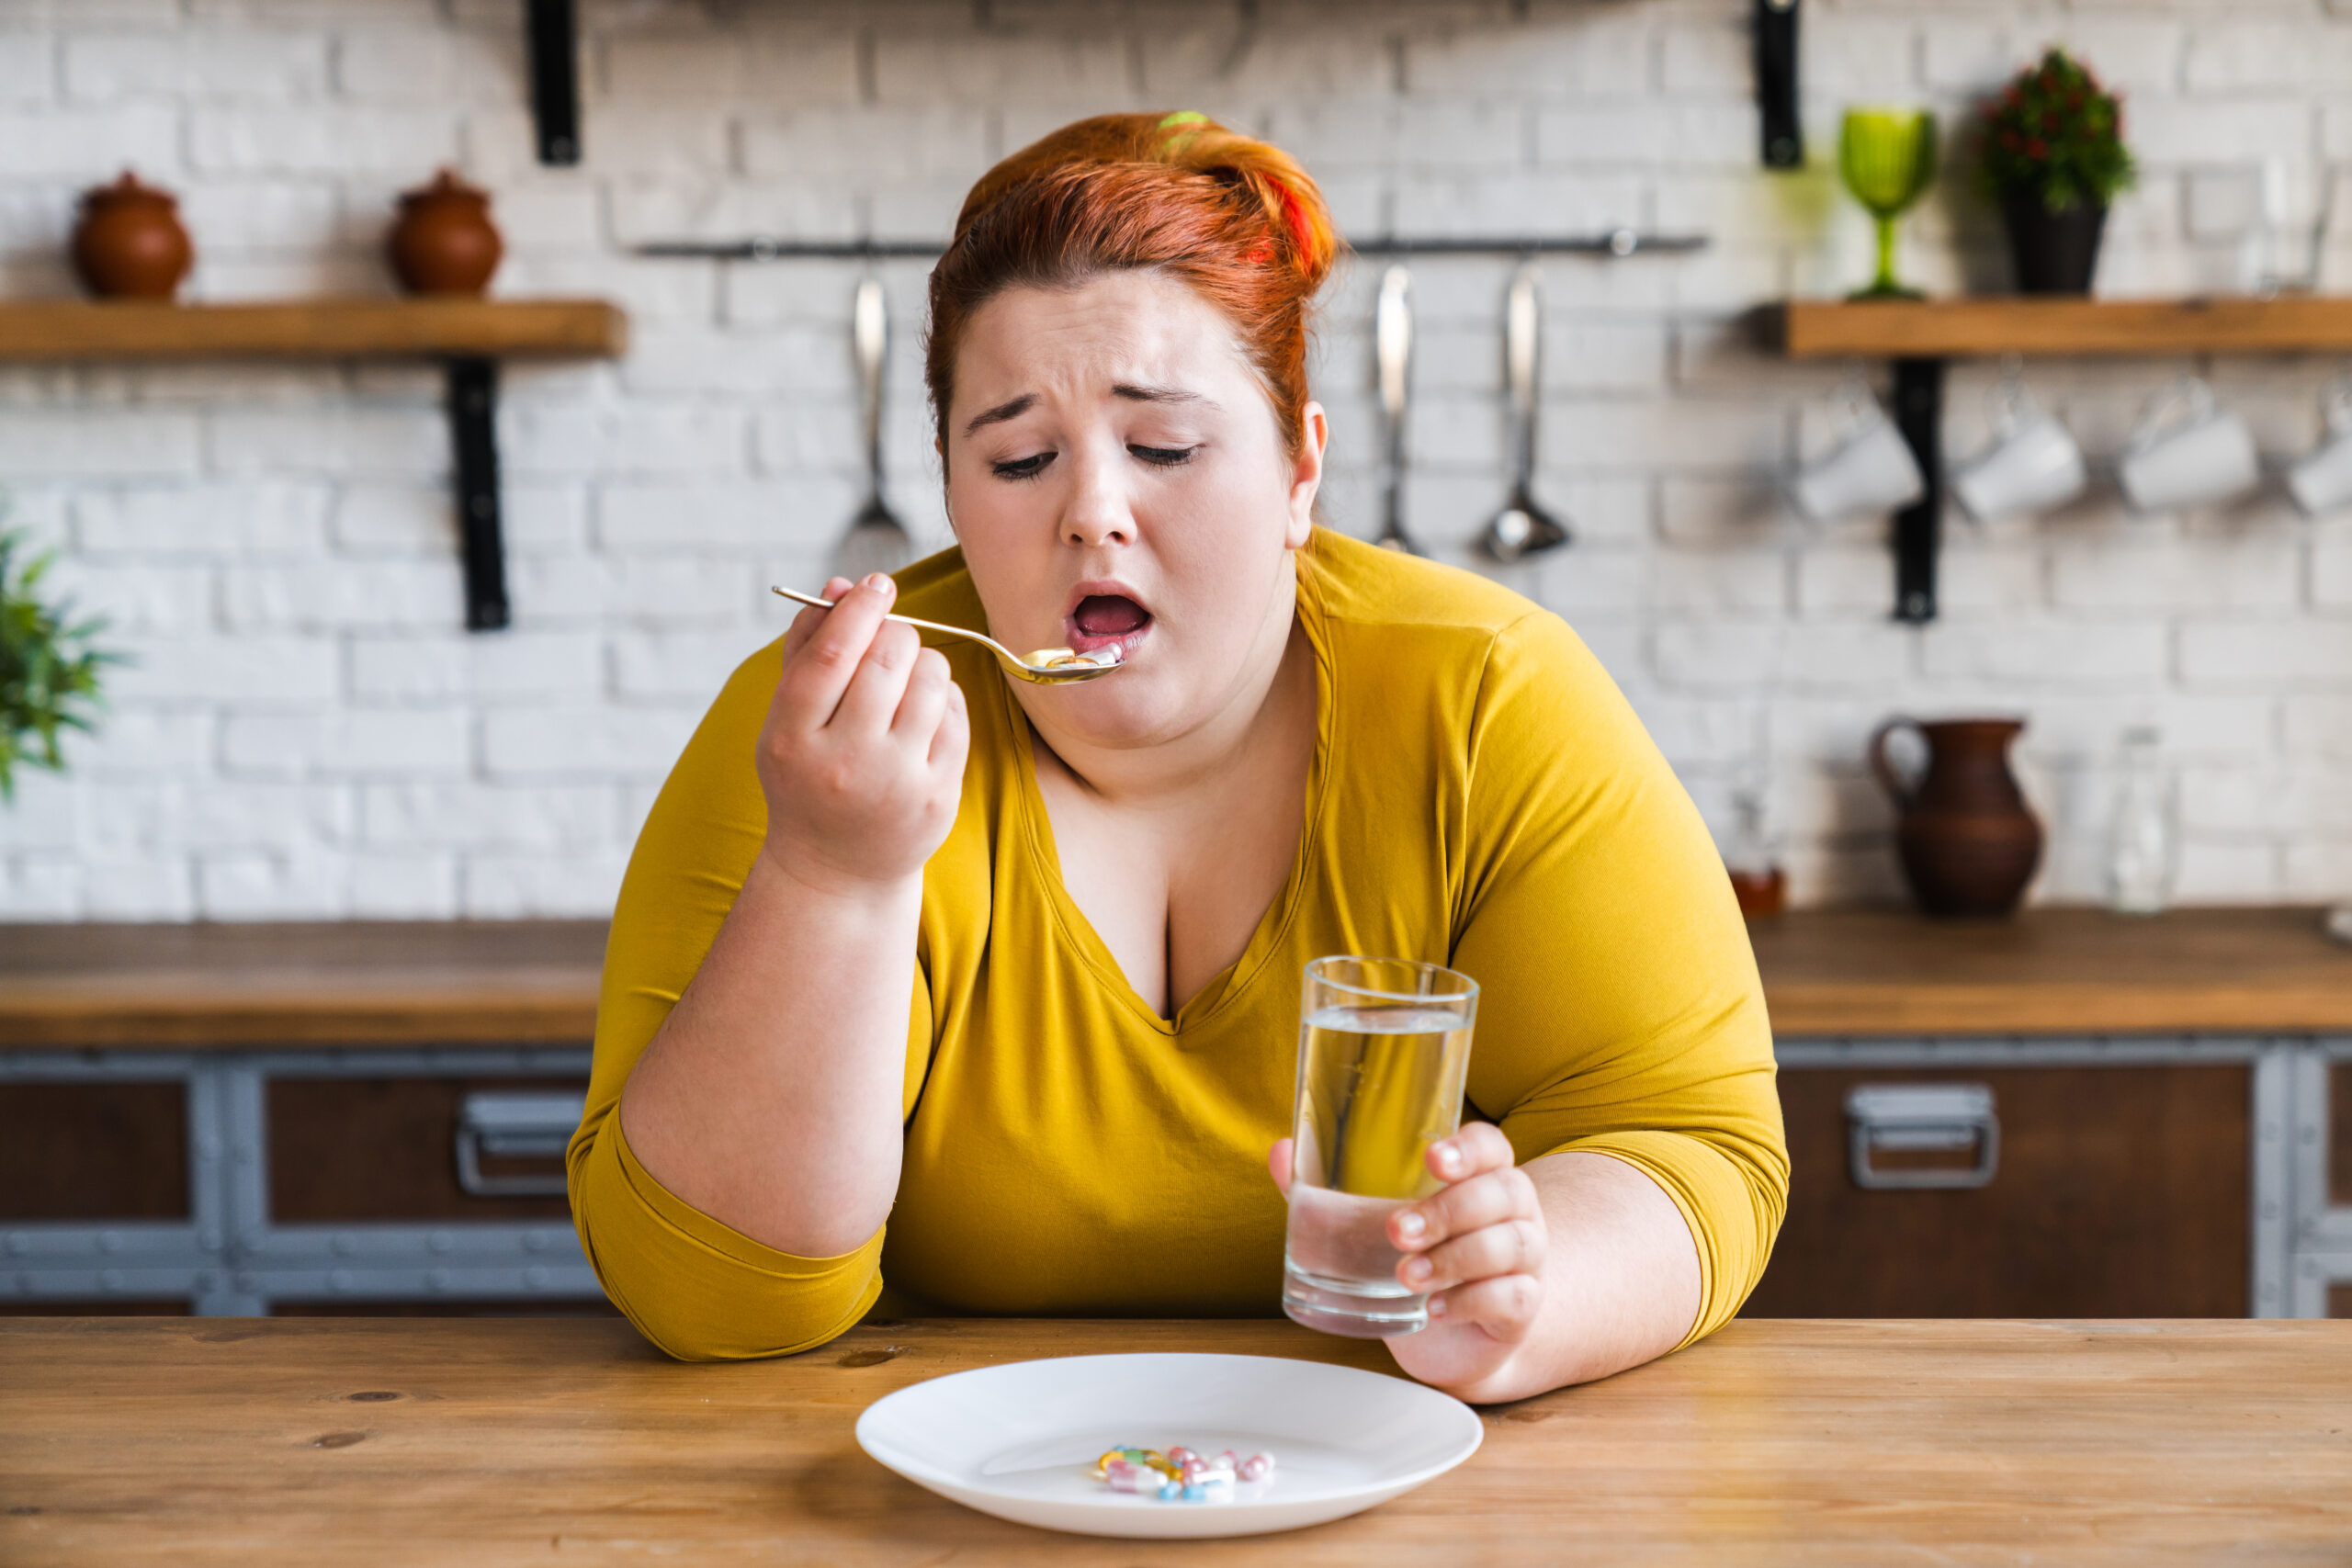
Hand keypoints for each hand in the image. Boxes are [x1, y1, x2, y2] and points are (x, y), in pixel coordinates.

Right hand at [758, 573, 969, 891]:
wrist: (836, 869)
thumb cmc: (808, 776)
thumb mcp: (786, 720)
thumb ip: (807, 648)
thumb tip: (844, 586)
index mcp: (792, 739)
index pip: (834, 653)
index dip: (861, 608)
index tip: (879, 585)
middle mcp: (844, 762)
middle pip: (888, 657)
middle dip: (896, 632)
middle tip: (891, 639)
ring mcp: (896, 783)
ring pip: (931, 678)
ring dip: (924, 662)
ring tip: (905, 681)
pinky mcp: (937, 796)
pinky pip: (955, 713)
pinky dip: (943, 698)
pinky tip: (922, 715)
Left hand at [1268, 1123, 1545, 1399]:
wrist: (1456, 1336)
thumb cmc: (1419, 1258)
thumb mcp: (1371, 1224)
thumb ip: (1327, 1190)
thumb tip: (1281, 1152)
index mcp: (1480, 1176)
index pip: (1490, 1146)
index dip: (1468, 1149)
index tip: (1431, 1159)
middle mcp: (1514, 1210)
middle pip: (1503, 1192)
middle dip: (1447, 1210)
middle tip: (1395, 1230)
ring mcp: (1526, 1259)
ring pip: (1511, 1244)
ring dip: (1455, 1258)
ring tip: (1406, 1274)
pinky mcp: (1523, 1307)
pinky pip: (1513, 1297)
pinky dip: (1470, 1301)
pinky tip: (1433, 1309)